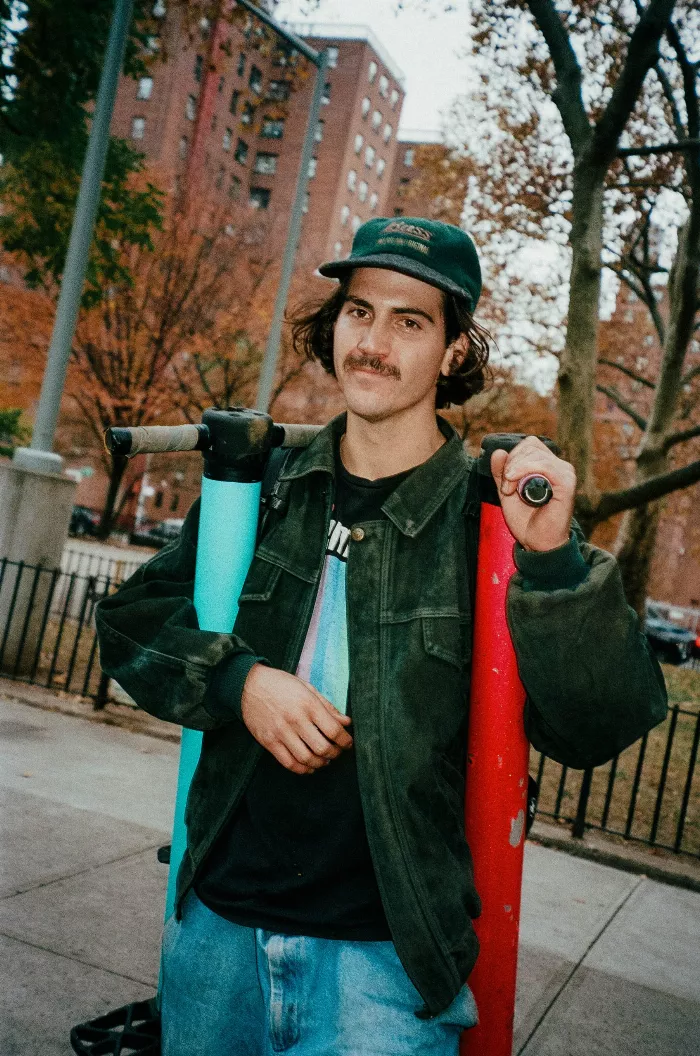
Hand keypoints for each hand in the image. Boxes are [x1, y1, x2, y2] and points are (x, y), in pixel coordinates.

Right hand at [241, 664, 352, 774]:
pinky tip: (308, 766)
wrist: (249, 684)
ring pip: (306, 759)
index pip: (333, 730)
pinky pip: (288, 763)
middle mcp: (295, 720)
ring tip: (324, 760)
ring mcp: (280, 732)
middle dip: (334, 754)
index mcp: (308, 704)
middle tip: (337, 752)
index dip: (345, 741)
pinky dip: (302, 769)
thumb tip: (346, 723)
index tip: (348, 743)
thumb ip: (327, 707)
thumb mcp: (307, 688)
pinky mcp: (268, 741)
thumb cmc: (281, 684)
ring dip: (320, 764)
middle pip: (322, 748)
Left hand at [490, 436, 575, 551]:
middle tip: (506, 487)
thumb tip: (497, 451)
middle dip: (511, 464)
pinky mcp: (567, 483)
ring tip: (510, 490)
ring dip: (515, 470)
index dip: (512, 456)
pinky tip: (515, 485)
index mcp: (548, 466)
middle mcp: (559, 467)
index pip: (529, 445)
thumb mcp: (507, 492)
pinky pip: (545, 465)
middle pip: (530, 446)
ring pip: (535, 453)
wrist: (538, 544)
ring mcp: (565, 473)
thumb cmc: (526, 520)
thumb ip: (501, 473)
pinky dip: (525, 470)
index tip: (504, 479)